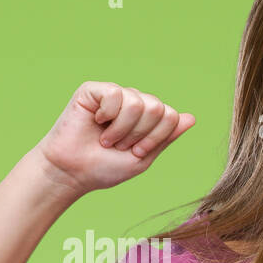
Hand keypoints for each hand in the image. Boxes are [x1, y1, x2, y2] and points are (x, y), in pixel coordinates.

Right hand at [31, 81, 195, 193]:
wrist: (71, 173)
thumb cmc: (104, 168)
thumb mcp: (142, 158)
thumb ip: (165, 137)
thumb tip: (191, 117)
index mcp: (147, 118)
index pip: (170, 116)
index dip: (154, 138)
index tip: (134, 152)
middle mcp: (133, 102)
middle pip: (157, 108)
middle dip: (138, 134)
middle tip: (118, 145)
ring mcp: (114, 95)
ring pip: (138, 102)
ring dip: (121, 129)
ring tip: (106, 139)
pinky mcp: (93, 90)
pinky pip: (115, 94)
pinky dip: (107, 116)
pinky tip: (95, 122)